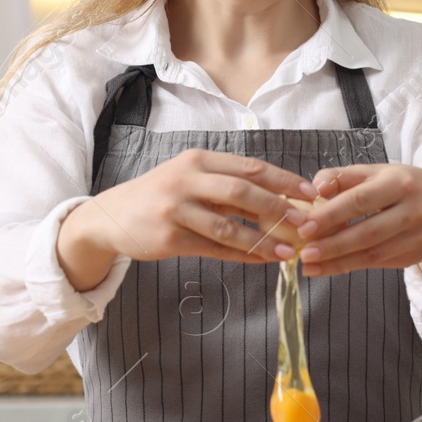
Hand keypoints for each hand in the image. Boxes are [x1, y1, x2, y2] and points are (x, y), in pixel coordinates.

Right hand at [72, 148, 318, 264]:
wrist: (110, 217)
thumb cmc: (160, 195)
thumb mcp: (190, 178)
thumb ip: (227, 185)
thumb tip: (278, 199)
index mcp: (199, 160)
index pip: (250, 167)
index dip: (284, 180)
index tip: (311, 192)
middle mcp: (187, 180)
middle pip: (242, 192)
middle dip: (278, 208)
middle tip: (305, 223)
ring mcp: (176, 209)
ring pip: (228, 226)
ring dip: (262, 240)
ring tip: (288, 251)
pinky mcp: (169, 238)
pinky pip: (213, 249)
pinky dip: (241, 256)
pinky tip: (261, 261)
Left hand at [294, 164, 421, 283]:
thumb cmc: (403, 187)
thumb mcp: (378, 173)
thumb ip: (344, 177)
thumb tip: (315, 188)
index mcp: (400, 183)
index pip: (360, 200)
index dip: (331, 215)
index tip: (304, 226)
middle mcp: (413, 210)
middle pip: (368, 232)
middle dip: (333, 244)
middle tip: (303, 252)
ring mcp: (417, 236)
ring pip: (372, 254)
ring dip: (337, 261)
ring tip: (308, 265)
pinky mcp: (414, 256)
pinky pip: (378, 264)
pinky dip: (349, 267)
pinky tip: (326, 269)